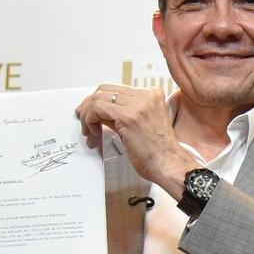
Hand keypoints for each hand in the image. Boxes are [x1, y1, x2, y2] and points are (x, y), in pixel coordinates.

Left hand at [75, 84, 198, 198]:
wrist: (169, 165)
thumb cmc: (158, 152)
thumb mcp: (141, 125)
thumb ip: (122, 114)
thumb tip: (99, 113)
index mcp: (152, 94)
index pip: (116, 88)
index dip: (98, 100)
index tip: (90, 113)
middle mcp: (146, 95)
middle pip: (104, 89)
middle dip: (88, 104)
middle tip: (83, 120)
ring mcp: (138, 104)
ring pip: (98, 97)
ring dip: (87, 114)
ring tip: (88, 131)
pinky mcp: (128, 116)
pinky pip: (97, 108)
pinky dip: (89, 119)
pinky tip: (93, 133)